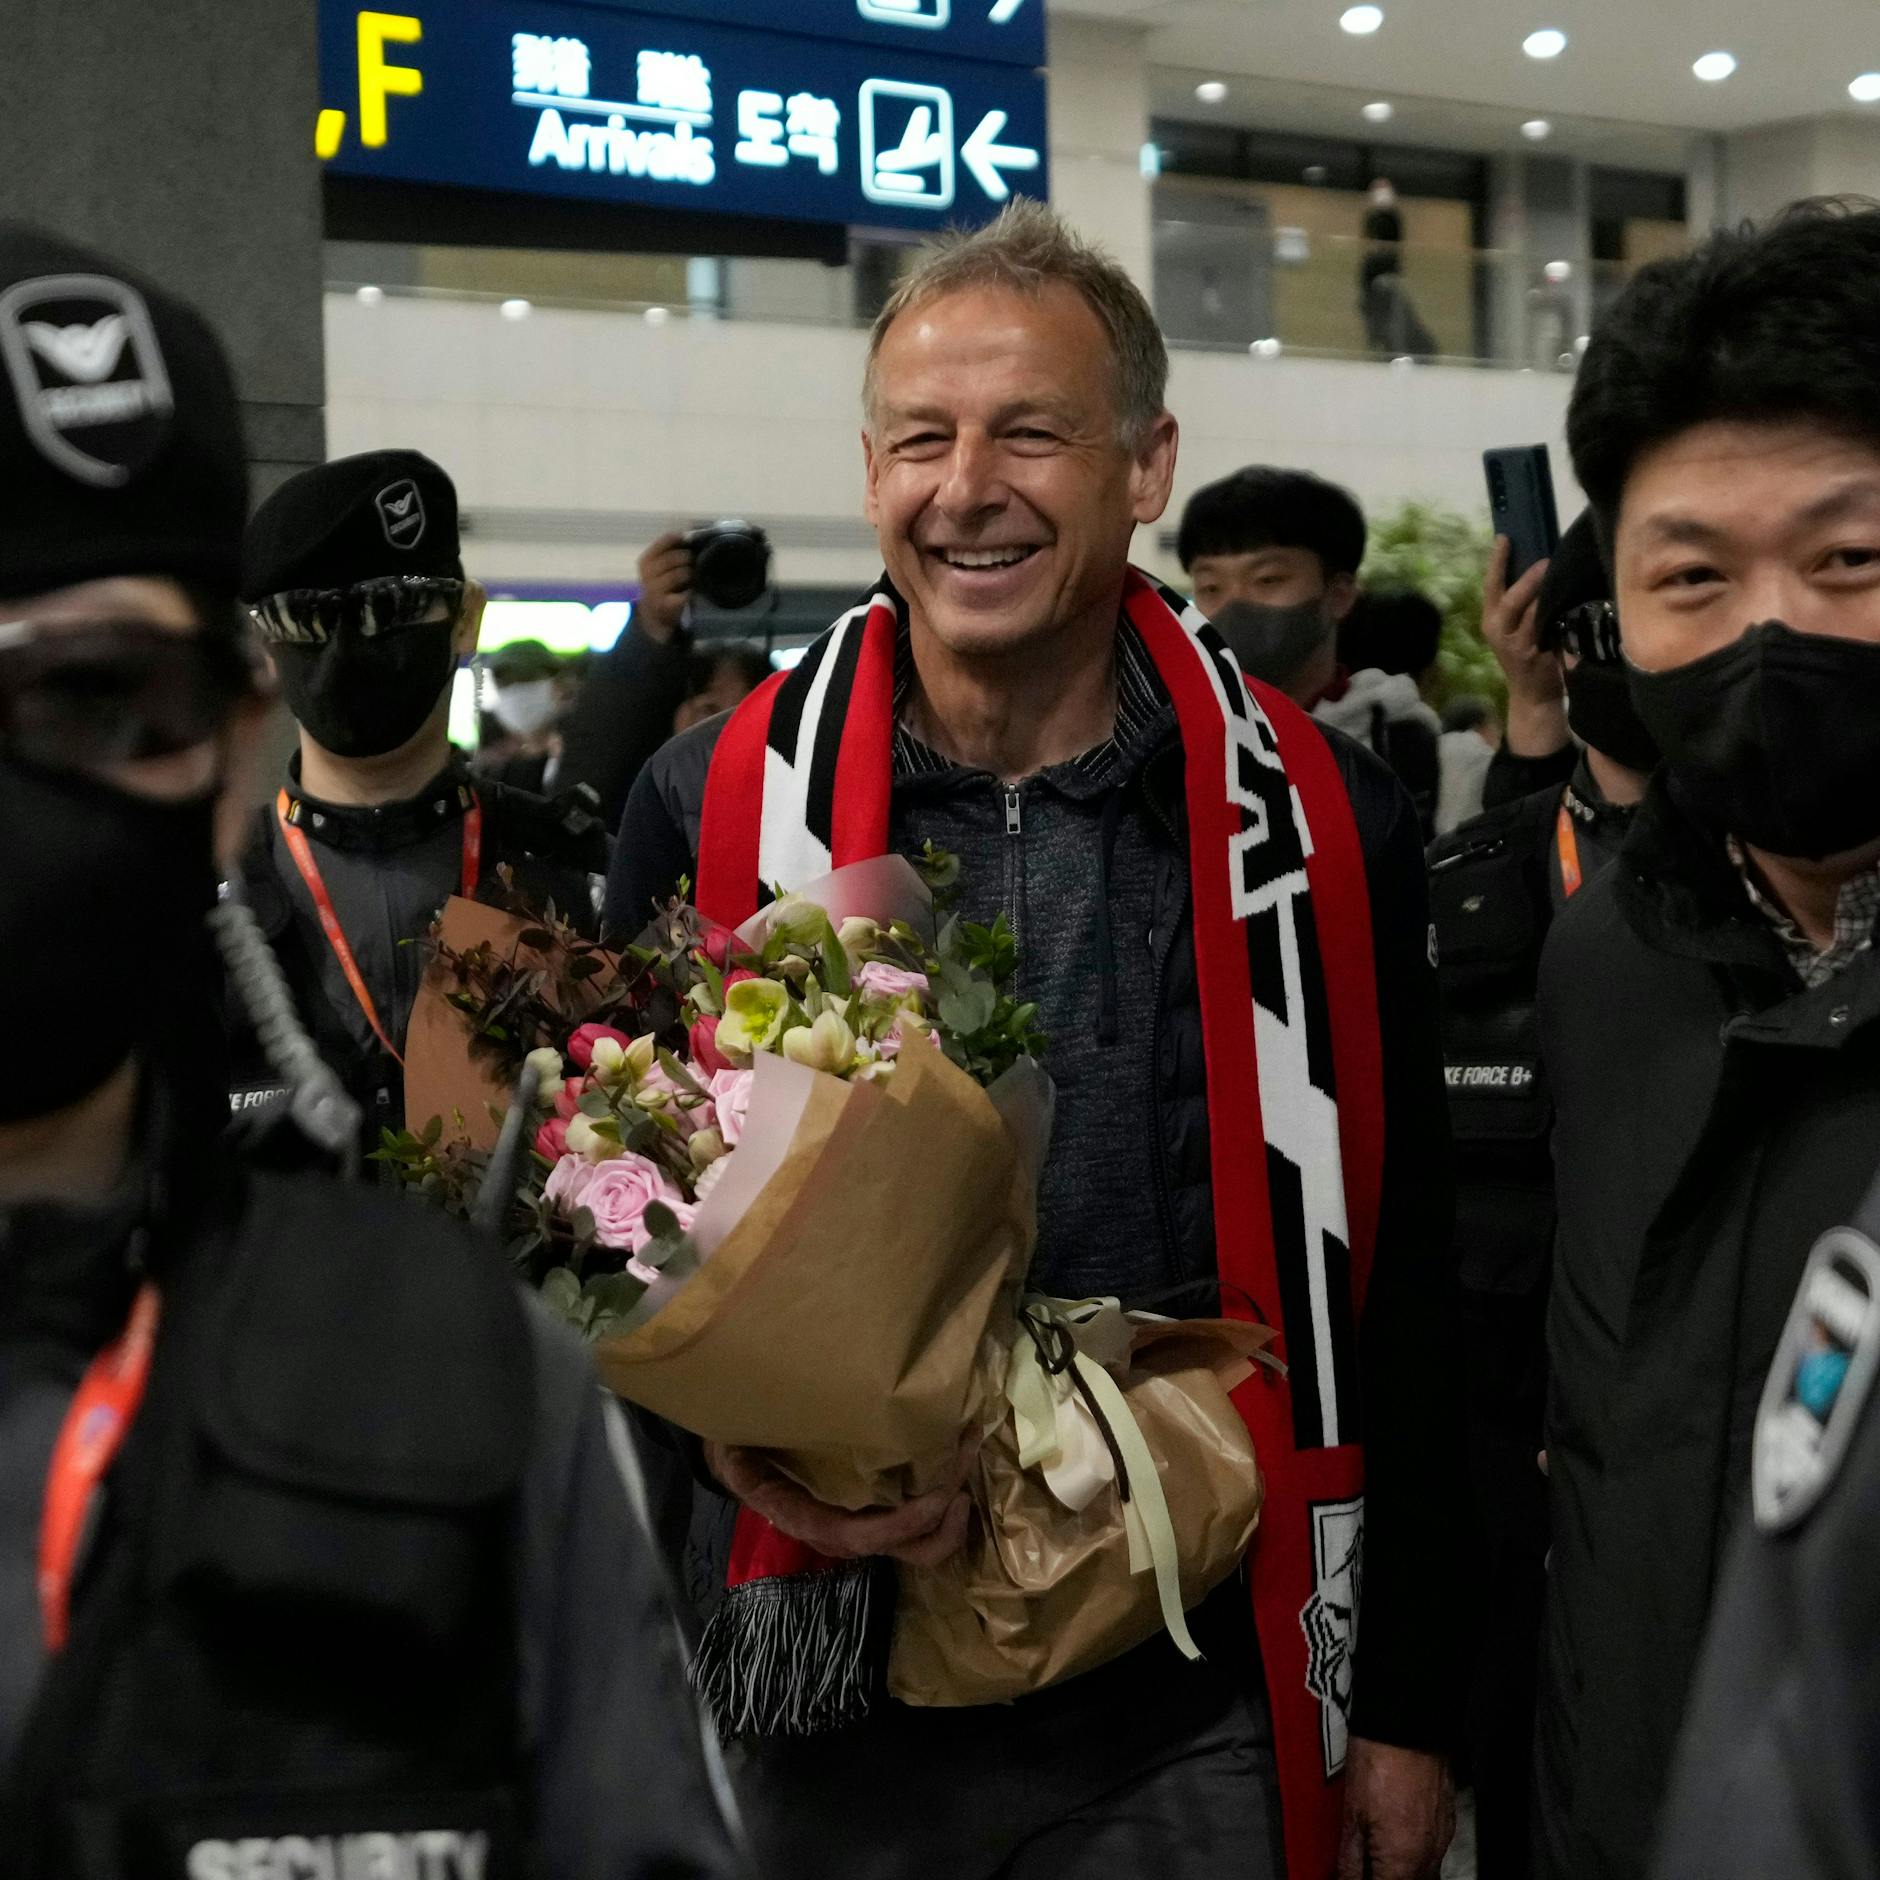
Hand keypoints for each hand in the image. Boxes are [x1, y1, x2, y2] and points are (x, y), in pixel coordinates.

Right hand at [635, 532, 694, 642]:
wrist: (655, 614)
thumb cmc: (663, 584)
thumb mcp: (661, 566)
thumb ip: (671, 551)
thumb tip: (690, 534)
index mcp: (646, 560)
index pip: (665, 541)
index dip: (680, 539)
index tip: (688, 540)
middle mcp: (647, 574)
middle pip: (673, 558)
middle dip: (687, 558)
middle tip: (693, 562)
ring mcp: (654, 590)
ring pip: (680, 574)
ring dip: (690, 575)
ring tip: (692, 578)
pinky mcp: (665, 605)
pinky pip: (684, 593)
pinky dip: (690, 592)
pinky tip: (690, 591)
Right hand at [704, 1432, 978, 1569]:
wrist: (742, 1460)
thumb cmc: (742, 1452)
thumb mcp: (735, 1456)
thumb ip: (743, 1463)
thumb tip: (741, 1454)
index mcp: (814, 1523)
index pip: (867, 1538)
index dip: (907, 1524)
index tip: (939, 1495)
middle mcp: (848, 1532)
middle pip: (911, 1551)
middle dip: (947, 1518)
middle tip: (965, 1461)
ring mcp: (867, 1523)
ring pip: (923, 1540)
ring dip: (953, 1506)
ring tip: (968, 1452)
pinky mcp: (878, 1509)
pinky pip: (920, 1517)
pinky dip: (944, 1494)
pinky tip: (954, 1453)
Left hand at [1336, 1738, 1453, 1879]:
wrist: (1406, 1721)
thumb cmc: (1378, 1759)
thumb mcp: (1351, 1815)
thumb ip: (1350, 1859)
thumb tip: (1345, 1878)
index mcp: (1403, 1860)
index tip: (1354, 1875)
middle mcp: (1429, 1855)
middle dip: (1385, 1876)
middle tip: (1366, 1864)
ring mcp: (1442, 1837)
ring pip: (1423, 1872)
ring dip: (1401, 1869)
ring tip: (1378, 1852)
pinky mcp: (1447, 1819)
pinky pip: (1432, 1850)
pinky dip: (1414, 1852)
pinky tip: (1396, 1836)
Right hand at [1481, 536, 1569, 758]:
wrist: (1533, 695)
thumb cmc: (1529, 653)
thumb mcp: (1516, 627)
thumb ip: (1524, 602)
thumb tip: (1544, 563)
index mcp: (1491, 619)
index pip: (1491, 585)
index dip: (1497, 562)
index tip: (1504, 537)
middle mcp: (1498, 631)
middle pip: (1510, 600)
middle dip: (1528, 580)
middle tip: (1545, 561)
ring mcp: (1517, 645)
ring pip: (1532, 614)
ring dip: (1547, 595)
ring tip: (1562, 577)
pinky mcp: (1536, 655)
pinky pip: (1550, 629)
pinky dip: (1560, 615)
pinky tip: (1572, 602)